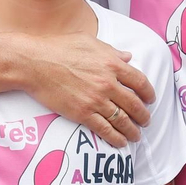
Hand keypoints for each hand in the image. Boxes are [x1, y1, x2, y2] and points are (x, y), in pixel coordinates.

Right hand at [23, 33, 153, 147]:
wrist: (34, 63)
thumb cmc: (59, 48)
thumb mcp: (89, 42)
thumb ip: (111, 51)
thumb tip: (128, 56)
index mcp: (112, 63)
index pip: (140, 81)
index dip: (148, 93)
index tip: (150, 99)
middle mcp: (108, 83)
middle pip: (134, 104)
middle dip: (143, 115)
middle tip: (146, 120)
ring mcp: (96, 99)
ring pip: (122, 119)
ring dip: (133, 130)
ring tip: (137, 135)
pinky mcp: (82, 113)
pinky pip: (105, 129)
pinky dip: (116, 138)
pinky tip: (121, 142)